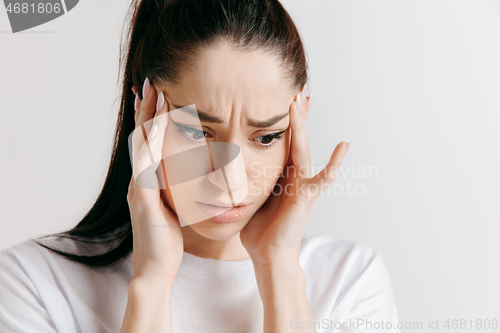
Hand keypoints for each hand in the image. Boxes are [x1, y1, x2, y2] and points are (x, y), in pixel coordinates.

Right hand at [127, 78, 182, 282]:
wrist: (155, 268)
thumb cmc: (166, 241)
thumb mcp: (172, 209)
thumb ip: (174, 191)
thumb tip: (186, 178)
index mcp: (147, 182)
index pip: (149, 143)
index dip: (152, 119)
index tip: (160, 96)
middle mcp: (139, 179)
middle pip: (142, 136)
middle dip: (146, 109)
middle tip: (152, 82)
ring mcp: (138, 187)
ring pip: (141, 144)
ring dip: (148, 117)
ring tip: (155, 91)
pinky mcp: (142, 197)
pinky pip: (146, 162)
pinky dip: (152, 140)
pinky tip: (158, 123)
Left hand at [240, 88, 351, 265]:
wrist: (269, 254)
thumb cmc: (259, 230)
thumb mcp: (248, 198)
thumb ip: (246, 182)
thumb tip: (226, 169)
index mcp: (279, 174)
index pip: (281, 142)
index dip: (281, 122)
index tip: (280, 100)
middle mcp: (293, 176)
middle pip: (294, 139)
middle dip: (295, 115)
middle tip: (296, 89)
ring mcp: (301, 184)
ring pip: (303, 148)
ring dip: (303, 125)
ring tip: (304, 101)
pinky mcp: (306, 196)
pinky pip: (322, 178)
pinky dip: (334, 163)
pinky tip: (344, 146)